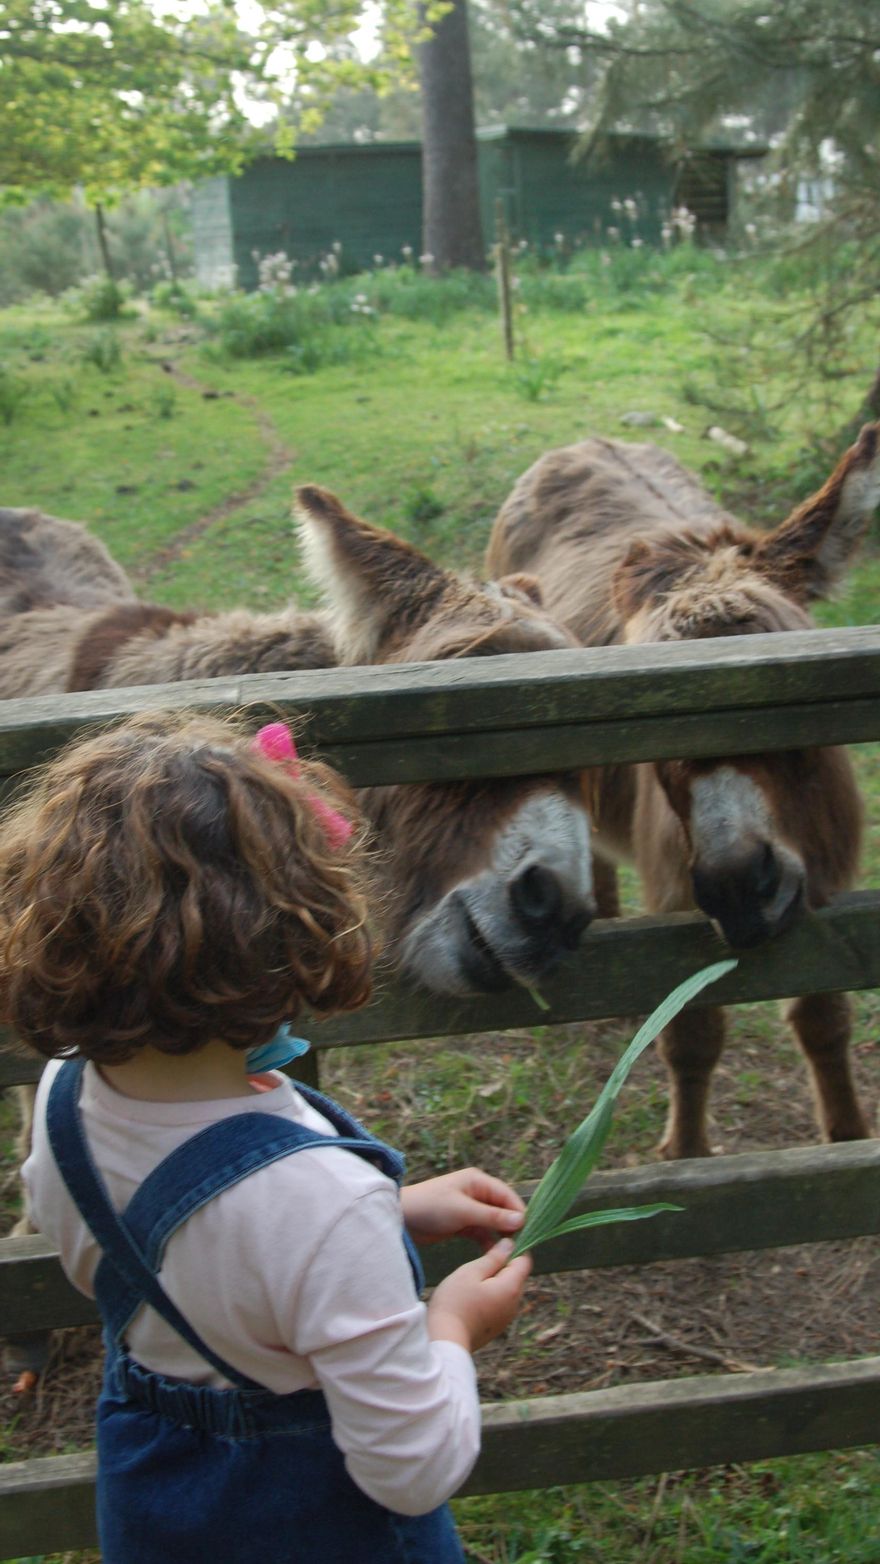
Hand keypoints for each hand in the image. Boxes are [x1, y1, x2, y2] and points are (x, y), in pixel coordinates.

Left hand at [401, 1168, 525, 1250]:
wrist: (401, 1219)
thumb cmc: (431, 1207)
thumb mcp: (463, 1211)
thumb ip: (492, 1216)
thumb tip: (521, 1220)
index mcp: (478, 1181)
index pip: (507, 1195)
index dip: (518, 1213)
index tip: (527, 1232)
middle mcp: (477, 1193)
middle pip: (503, 1209)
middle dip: (511, 1226)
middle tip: (519, 1246)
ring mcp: (470, 1209)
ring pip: (493, 1223)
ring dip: (500, 1237)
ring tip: (509, 1254)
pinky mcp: (463, 1224)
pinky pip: (482, 1233)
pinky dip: (488, 1243)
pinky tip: (494, 1256)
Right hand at [427, 1239, 531, 1352]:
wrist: (445, 1341)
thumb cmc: (455, 1302)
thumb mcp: (471, 1272)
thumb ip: (493, 1257)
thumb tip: (510, 1245)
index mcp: (511, 1288)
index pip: (525, 1260)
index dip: (514, 1247)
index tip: (497, 1240)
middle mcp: (515, 1304)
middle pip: (516, 1275)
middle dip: (502, 1263)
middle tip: (479, 1256)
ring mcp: (506, 1318)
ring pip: (506, 1289)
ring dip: (494, 1279)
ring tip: (471, 1276)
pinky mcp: (496, 1326)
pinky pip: (499, 1303)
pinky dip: (490, 1294)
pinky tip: (470, 1295)